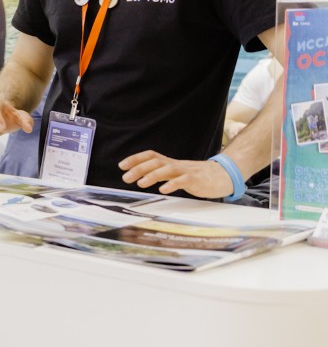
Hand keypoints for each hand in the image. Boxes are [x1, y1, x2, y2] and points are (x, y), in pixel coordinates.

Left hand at [118, 152, 233, 199]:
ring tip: (140, 183)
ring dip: (152, 175)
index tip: (122, 165)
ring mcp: (186, 171)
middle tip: (125, 178)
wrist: (224, 175)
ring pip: (167, 169)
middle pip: (155, 161)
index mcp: (171, 163)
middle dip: (139, 168)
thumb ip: (162, 174)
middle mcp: (176, 165)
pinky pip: (183, 181)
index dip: (136, 159)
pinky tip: (163, 190)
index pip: (151, 156)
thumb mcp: (177, 173)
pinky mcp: (197, 180)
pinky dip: (172, 184)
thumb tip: (141, 177)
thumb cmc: (198, 176)